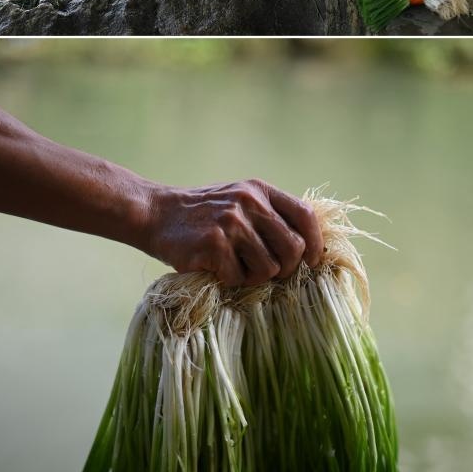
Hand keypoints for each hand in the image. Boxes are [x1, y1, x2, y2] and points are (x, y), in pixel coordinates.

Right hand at [145, 179, 322, 286]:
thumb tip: (308, 248)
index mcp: (260, 190)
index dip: (316, 243)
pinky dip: (229, 280)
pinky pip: (239, 278)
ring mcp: (231, 222)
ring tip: (234, 266)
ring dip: (254, 277)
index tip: (311, 261)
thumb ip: (270, 215)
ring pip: (269, 269)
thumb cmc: (204, 214)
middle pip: (293, 249)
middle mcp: (249, 202)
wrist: (156, 213)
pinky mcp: (213, 244)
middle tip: (269, 273)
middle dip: (286, 269)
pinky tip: (214, 267)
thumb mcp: (240, 200)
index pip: (305, 216)